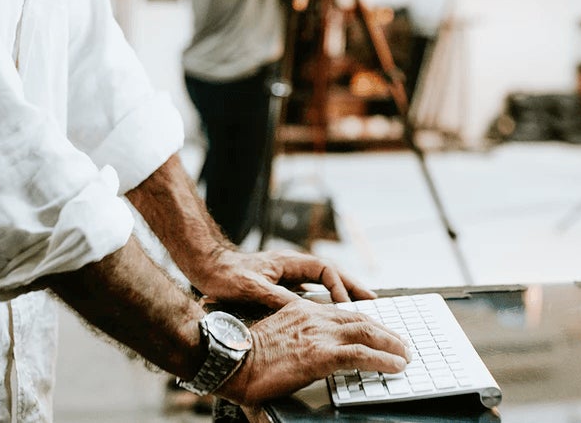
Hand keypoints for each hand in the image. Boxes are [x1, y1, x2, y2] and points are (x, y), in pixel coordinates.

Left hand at [191, 249, 374, 308]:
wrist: (205, 267)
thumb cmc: (226, 276)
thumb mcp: (252, 288)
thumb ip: (278, 298)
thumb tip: (304, 311)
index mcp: (289, 262)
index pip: (326, 271)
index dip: (340, 287)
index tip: (348, 307)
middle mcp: (292, 267)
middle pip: (331, 276)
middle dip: (353, 288)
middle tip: (375, 303)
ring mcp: (287, 277)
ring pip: (322, 285)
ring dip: (341, 296)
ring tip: (362, 310)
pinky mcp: (280, 287)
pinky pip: (310, 295)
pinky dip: (325, 304)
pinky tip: (332, 318)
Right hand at [217, 298, 407, 405]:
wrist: (230, 358)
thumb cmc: (244, 355)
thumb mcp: (276, 338)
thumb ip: (296, 339)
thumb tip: (306, 356)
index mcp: (303, 311)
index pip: (344, 312)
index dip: (366, 322)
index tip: (379, 332)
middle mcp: (314, 316)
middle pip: (361, 319)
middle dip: (385, 332)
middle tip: (401, 344)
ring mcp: (318, 334)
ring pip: (367, 332)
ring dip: (391, 344)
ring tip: (405, 355)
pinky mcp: (320, 354)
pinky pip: (361, 354)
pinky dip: (383, 359)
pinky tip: (395, 366)